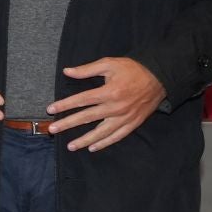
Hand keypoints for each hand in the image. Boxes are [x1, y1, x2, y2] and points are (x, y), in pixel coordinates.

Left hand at [47, 57, 164, 150]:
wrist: (160, 77)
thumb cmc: (133, 69)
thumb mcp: (110, 63)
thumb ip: (87, 69)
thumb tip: (67, 71)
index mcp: (108, 92)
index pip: (81, 100)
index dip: (64, 105)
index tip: (50, 110)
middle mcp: (115, 107)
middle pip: (87, 118)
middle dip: (68, 124)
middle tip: (52, 130)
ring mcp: (124, 117)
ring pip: (101, 132)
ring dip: (84, 140)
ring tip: (70, 146)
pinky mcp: (133, 123)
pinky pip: (117, 136)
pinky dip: (105, 143)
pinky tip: (93, 147)